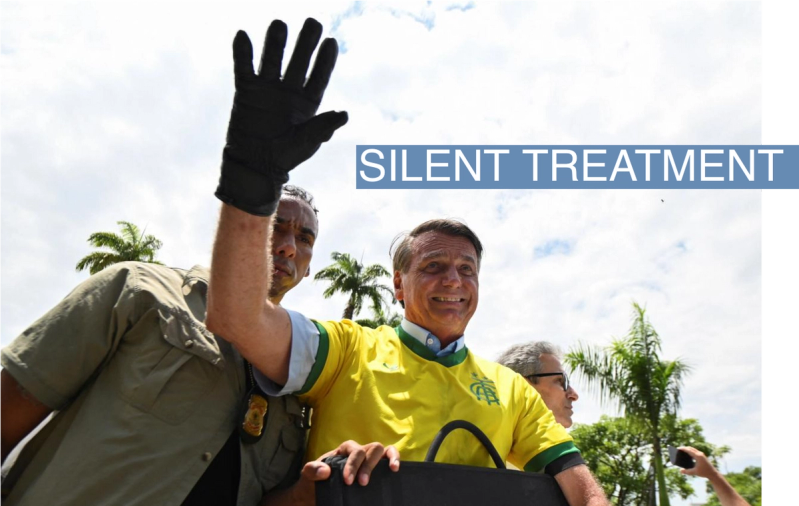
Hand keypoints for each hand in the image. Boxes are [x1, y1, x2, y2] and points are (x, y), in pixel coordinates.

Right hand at [215, 18, 348, 215]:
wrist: (255, 165)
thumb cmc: (286, 156)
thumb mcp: (307, 142)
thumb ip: (323, 127)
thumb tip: (344, 115)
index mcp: (308, 102)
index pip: (319, 75)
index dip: (325, 59)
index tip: (331, 41)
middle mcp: (289, 90)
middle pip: (299, 61)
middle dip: (306, 42)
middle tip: (313, 23)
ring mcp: (268, 88)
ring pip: (273, 59)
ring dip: (276, 42)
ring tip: (279, 24)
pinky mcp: (246, 91)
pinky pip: (244, 68)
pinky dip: (242, 53)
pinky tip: (242, 35)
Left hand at [266, 441, 399, 505]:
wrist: (316, 494)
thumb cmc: (314, 483)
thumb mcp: (308, 476)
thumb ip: (312, 470)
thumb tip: (326, 470)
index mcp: (343, 450)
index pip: (353, 451)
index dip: (353, 465)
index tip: (348, 481)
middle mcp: (358, 452)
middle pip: (370, 448)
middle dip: (368, 465)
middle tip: (362, 483)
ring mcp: (367, 459)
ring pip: (382, 450)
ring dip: (387, 459)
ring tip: (390, 470)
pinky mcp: (375, 469)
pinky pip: (388, 457)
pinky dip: (394, 458)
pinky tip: (395, 469)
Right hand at [677, 446, 717, 478]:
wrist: (713, 473)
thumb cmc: (704, 472)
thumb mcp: (695, 472)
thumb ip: (687, 471)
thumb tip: (680, 471)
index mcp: (698, 456)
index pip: (689, 450)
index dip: (683, 449)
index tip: (678, 448)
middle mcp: (700, 454)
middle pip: (691, 448)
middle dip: (684, 448)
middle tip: (679, 450)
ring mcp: (702, 454)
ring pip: (693, 449)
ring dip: (688, 449)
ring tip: (682, 452)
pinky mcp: (703, 456)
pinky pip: (695, 451)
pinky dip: (691, 451)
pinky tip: (689, 455)